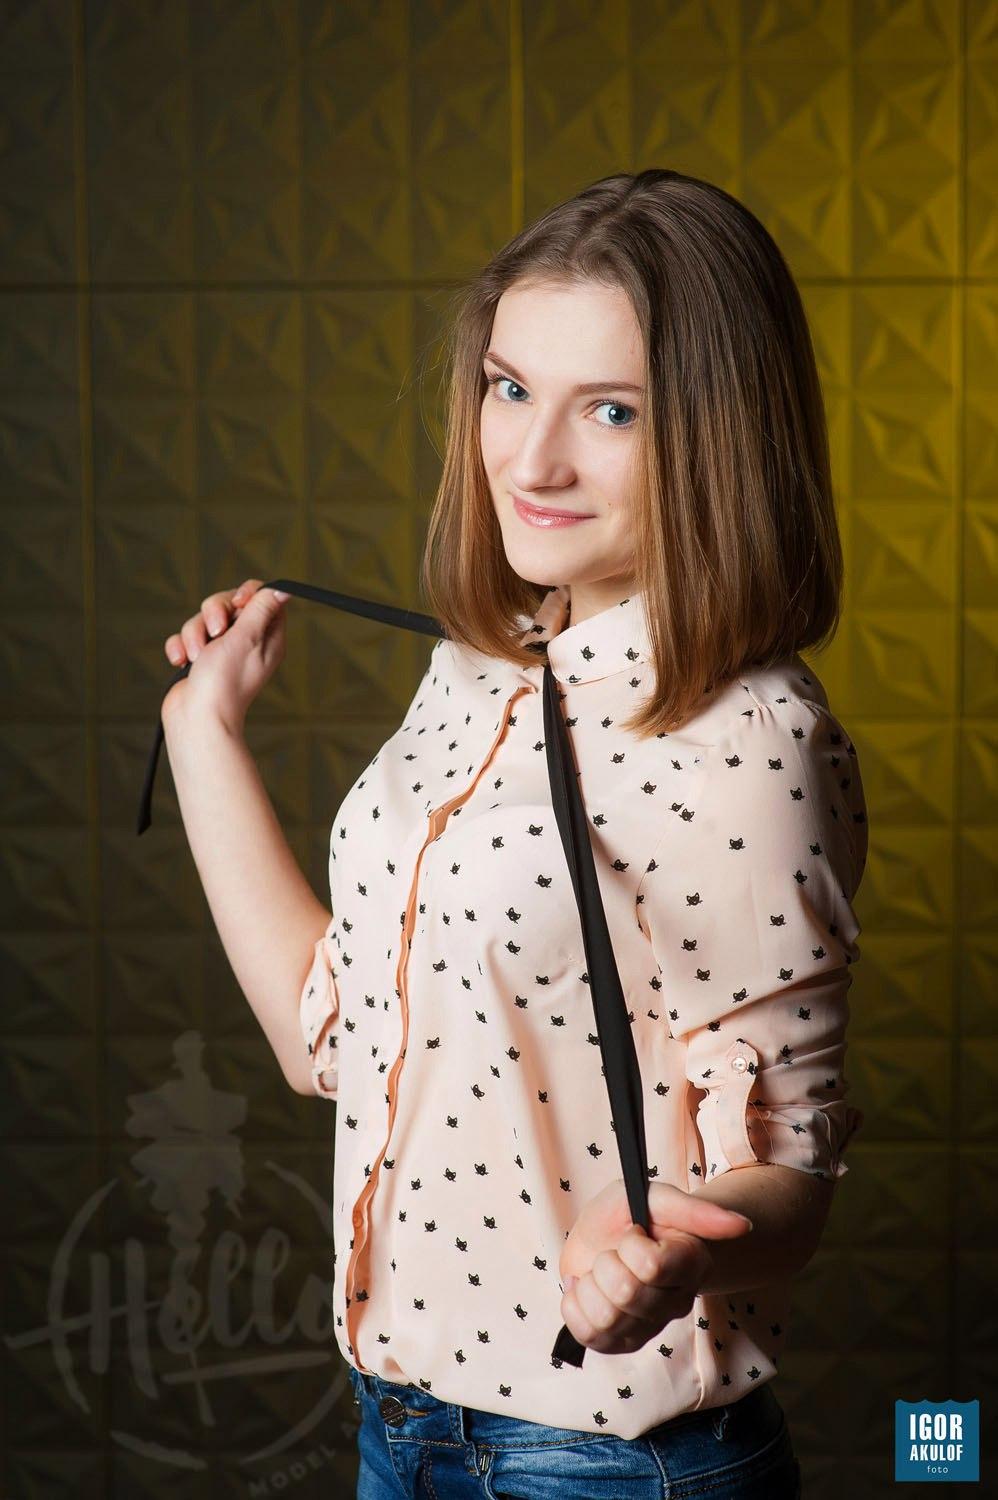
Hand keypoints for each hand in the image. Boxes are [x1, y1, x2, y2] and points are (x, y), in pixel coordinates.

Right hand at [160, 579, 290, 734]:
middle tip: (216, 632)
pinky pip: (185, 638)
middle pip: (228, 604)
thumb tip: (283, 590)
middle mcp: (245, 642)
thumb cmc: (225, 681)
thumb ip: (261, 609)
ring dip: (194, 635)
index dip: (247, 594)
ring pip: (202, 620)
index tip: (237, 604)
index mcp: (266, 637)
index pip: (262, 598)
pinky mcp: (198, 660)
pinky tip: (181, 662)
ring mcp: (220, 651)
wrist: (197, 718)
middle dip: (214, 613)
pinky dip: (180, 647)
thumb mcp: (248, 637)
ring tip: (196, 657)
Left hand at [558, 1178, 752, 1356]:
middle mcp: (676, 1302)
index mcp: (691, 1264)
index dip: (630, 1245)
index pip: (650, 1267)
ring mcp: (649, 1328)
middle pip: (625, 1293)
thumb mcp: (654, 1198)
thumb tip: (744, 1226)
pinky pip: (587, 1336)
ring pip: (604, 1318)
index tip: (634, 1233)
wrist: (604, 1234)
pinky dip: (574, 1306)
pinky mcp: (620, 1343)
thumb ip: (695, 1210)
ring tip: (600, 1273)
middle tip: (614, 1253)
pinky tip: (587, 1290)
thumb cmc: (631, 1214)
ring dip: (589, 1286)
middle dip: (606, 1263)